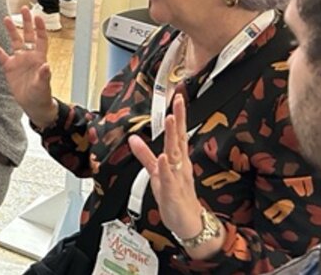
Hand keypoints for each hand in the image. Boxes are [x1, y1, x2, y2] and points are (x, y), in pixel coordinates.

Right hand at [0, 7, 56, 126]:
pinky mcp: (9, 67)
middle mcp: (29, 56)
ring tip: (6, 18)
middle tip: (24, 9)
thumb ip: (44, 76)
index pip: (41, 39)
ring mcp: (18, 60)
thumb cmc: (41, 95)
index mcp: (40, 58)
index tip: (38, 16)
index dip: (40, 28)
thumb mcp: (43, 86)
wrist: (33, 104)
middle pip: (28, 35)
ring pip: (14, 41)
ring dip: (11, 30)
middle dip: (26, 22)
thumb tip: (46, 66)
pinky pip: (0, 54)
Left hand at [128, 95, 221, 257]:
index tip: (178, 98)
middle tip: (178, 102)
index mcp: (177, 159)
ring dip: (172, 137)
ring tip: (170, 121)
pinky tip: (165, 157)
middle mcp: (179, 165)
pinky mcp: (172, 191)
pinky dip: (166, 167)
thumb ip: (145, 155)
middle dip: (178, 120)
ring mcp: (177, 177)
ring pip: (175, 154)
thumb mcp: (156, 171)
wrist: (187, 221)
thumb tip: (134, 139)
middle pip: (178, 138)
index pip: (178, 133)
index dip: (178, 116)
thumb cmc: (175, 196)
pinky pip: (169, 178)